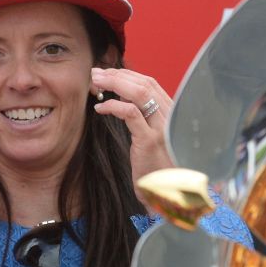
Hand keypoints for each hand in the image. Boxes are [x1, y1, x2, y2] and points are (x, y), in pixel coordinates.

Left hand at [91, 67, 174, 191]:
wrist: (167, 194)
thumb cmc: (156, 168)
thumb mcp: (151, 140)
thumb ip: (143, 121)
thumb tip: (122, 104)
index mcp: (170, 113)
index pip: (150, 83)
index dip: (127, 74)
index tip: (106, 73)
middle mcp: (170, 116)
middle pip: (145, 83)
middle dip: (117, 74)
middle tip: (95, 73)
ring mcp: (161, 127)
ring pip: (139, 93)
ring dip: (114, 83)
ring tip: (95, 84)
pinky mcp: (149, 141)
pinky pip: (130, 114)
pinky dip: (113, 106)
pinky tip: (100, 108)